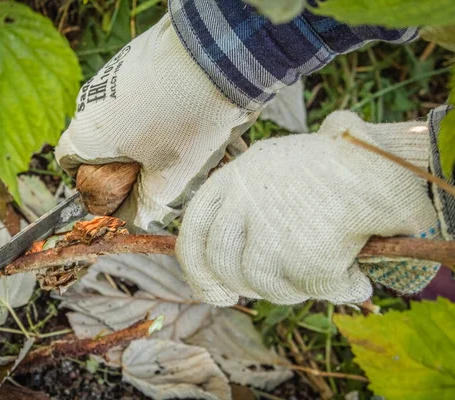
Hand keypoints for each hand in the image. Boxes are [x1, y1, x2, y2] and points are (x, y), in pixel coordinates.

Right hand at [56, 14, 256, 231]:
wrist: (216, 54)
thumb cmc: (187, 120)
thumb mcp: (171, 177)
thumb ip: (148, 206)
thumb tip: (135, 218)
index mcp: (88, 131)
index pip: (67, 161)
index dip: (89, 182)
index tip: (118, 189)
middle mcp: (91, 99)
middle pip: (99, 140)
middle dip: (128, 159)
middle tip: (164, 167)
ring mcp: (114, 74)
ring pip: (123, 118)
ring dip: (148, 135)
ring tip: (187, 139)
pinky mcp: (136, 58)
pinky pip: (140, 94)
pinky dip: (159, 109)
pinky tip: (191, 114)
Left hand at [177, 111, 440, 305]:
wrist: (387, 162)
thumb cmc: (336, 164)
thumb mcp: (278, 166)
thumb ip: (248, 201)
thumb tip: (225, 260)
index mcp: (234, 177)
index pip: (193, 230)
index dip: (198, 271)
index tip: (217, 294)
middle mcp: (244, 198)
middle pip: (224, 263)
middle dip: (249, 284)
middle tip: (284, 283)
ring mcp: (272, 227)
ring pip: (265, 283)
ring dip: (296, 287)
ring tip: (326, 272)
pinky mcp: (305, 252)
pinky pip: (312, 289)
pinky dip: (338, 289)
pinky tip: (355, 276)